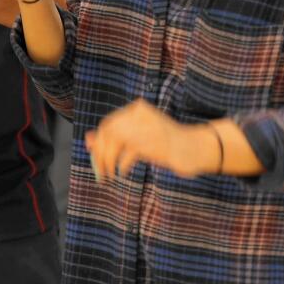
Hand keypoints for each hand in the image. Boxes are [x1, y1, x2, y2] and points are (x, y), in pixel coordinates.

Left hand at [86, 99, 220, 179]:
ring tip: (108, 174)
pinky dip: (122, 164)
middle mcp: (141, 114)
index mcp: (137, 109)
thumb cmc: (165, 144)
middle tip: (100, 171)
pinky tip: (123, 172)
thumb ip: (114, 138)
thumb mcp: (137, 138)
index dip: (99, 141)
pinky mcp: (155, 141)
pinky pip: (128, 152)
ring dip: (107, 160)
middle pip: (109, 131)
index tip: (94, 157)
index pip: (108, 123)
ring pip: (116, 140)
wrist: (196, 148)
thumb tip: (88, 140)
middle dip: (100, 153)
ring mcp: (149, 126)